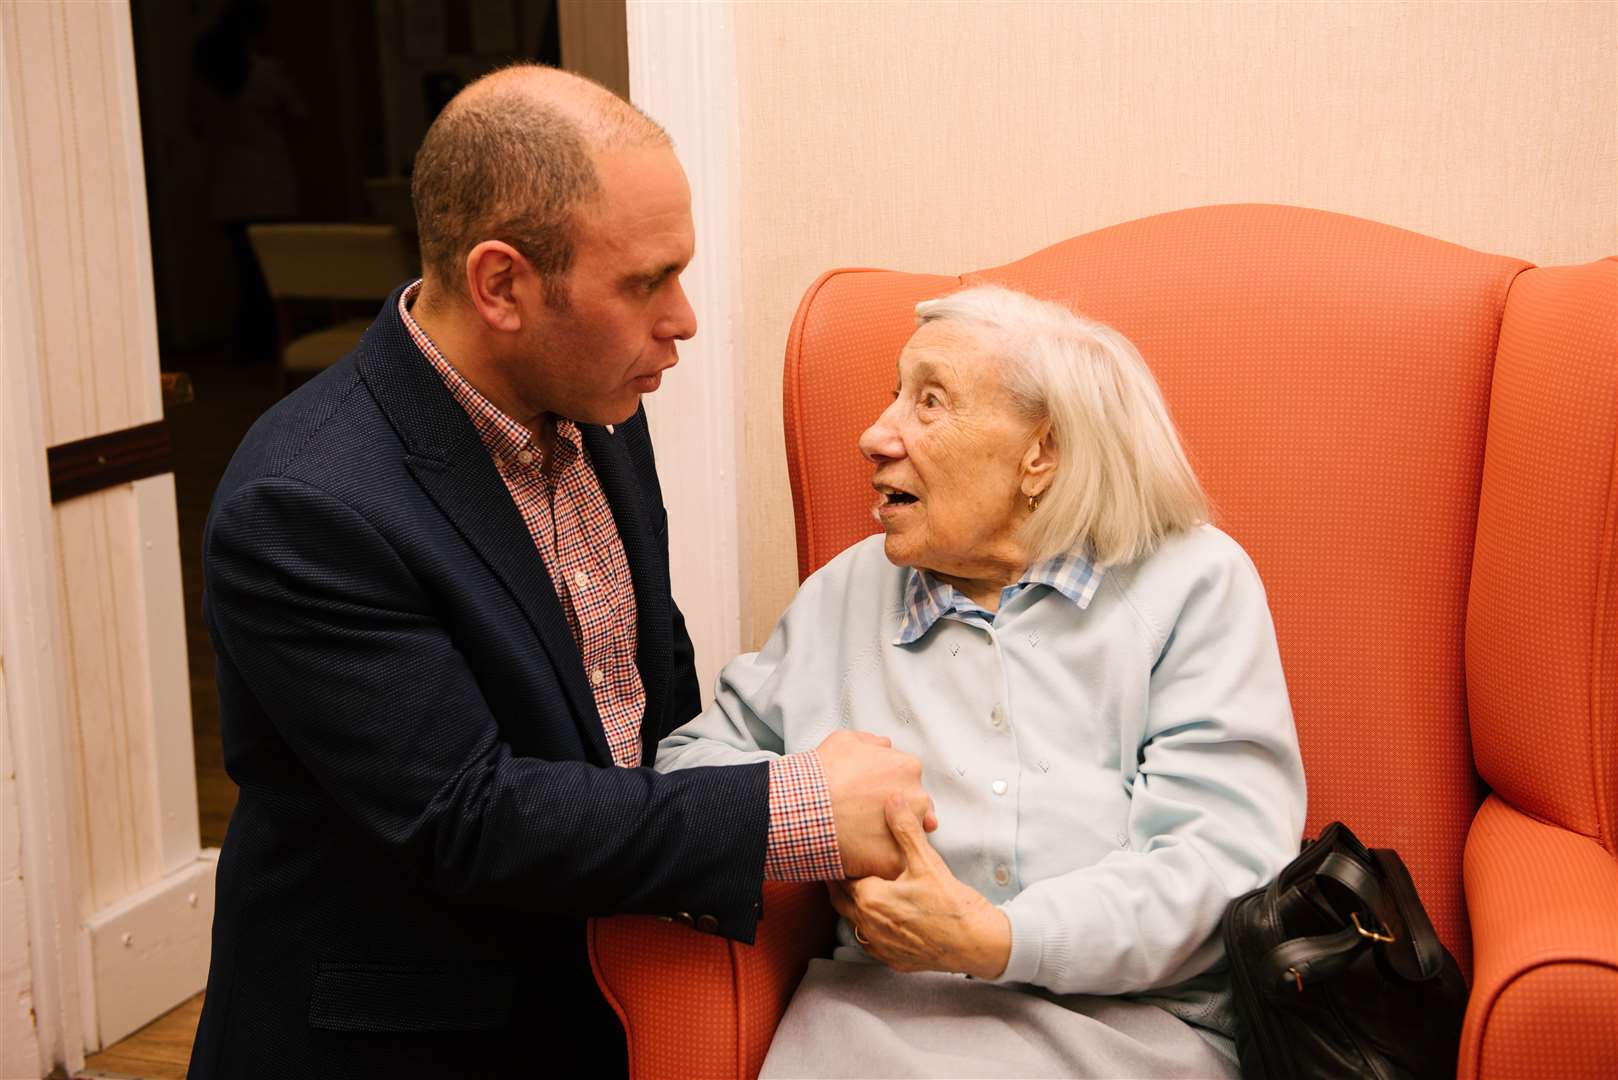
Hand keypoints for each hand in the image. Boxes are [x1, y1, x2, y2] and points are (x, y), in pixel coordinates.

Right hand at [815, 730, 936, 878]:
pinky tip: (860, 854)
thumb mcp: (846, 740)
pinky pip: (892, 863)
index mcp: (907, 768)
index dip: (891, 793)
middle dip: (895, 816)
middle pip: (915, 810)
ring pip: (907, 839)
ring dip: (890, 838)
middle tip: (867, 818)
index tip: (874, 800)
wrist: (805, 809)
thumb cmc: (823, 777)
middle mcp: (917, 798)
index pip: (910, 783)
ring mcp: (909, 831)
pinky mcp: (896, 860)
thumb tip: (883, 748)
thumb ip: (873, 743)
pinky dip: (877, 861)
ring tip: (863, 837)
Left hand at [827, 795, 1010, 979]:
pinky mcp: (892, 959)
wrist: (976, 943)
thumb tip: (893, 800)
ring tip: (856, 888)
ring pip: (853, 922)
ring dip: (852, 906)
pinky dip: (869, 926)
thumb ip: (905, 830)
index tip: (833, 852)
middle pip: (840, 901)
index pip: (840, 878)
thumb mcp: (926, 861)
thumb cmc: (951, 903)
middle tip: (837, 867)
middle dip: (837, 884)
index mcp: (869, 899)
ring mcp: (879, 946)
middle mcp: (867, 925)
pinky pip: (870, 941)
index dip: (836, 864)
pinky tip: (879, 915)